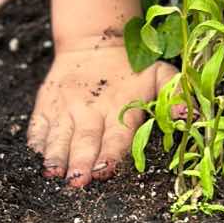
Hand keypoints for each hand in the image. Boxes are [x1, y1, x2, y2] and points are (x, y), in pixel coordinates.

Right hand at [28, 42, 174, 188]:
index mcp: (120, 107)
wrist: (94, 41)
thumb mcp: (159, 74)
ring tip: (53, 173)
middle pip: (85, 139)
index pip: (116, 135)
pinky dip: (37, 142)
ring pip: (59, 136)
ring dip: (56, 155)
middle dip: (81, 162)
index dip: (111, 153)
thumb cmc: (132, 67)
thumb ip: (175, 94)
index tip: (105, 170)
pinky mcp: (46, 106)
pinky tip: (38, 156)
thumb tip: (186, 114)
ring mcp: (65, 108)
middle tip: (77, 181)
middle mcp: (91, 110)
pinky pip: (38, 126)